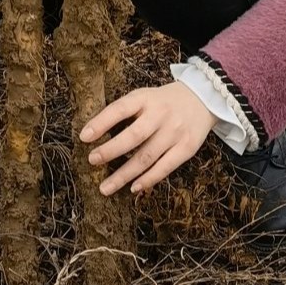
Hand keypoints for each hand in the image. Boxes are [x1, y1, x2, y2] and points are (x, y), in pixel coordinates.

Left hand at [80, 82, 217, 194]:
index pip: (120, 109)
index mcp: (145, 98)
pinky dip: (148, 180)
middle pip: (133, 136)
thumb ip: (124, 111)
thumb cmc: (163, 101)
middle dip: (110, 151)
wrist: (201, 98)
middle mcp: (160, 114)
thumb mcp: (144, 97)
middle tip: (92, 161)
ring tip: (105, 187)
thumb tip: (94, 134)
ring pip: (146, 157)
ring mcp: (174, 132)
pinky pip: (165, 167)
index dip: (101, 122)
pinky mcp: (187, 148)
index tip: (84, 137)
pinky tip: (133, 188)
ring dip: (124, 174)